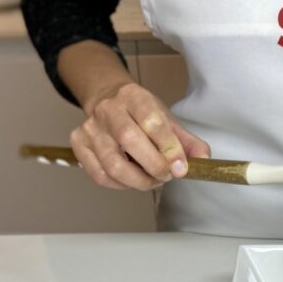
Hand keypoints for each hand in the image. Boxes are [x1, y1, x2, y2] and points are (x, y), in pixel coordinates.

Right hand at [70, 82, 209, 190]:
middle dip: (154, 167)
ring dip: (139, 181)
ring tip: (153, 180)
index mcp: (134, 96)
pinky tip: (132, 180)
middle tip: (167, 176)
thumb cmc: (140, 113)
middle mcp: (108, 109)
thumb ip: (187, 141)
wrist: (107, 100)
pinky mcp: (78, 144)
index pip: (152, 121)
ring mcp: (90, 127)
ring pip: (113, 165)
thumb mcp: (167, 119)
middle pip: (130, 142)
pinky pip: (100, 175)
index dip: (169, 149)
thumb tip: (204, 161)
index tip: (181, 168)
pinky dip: (120, 185)